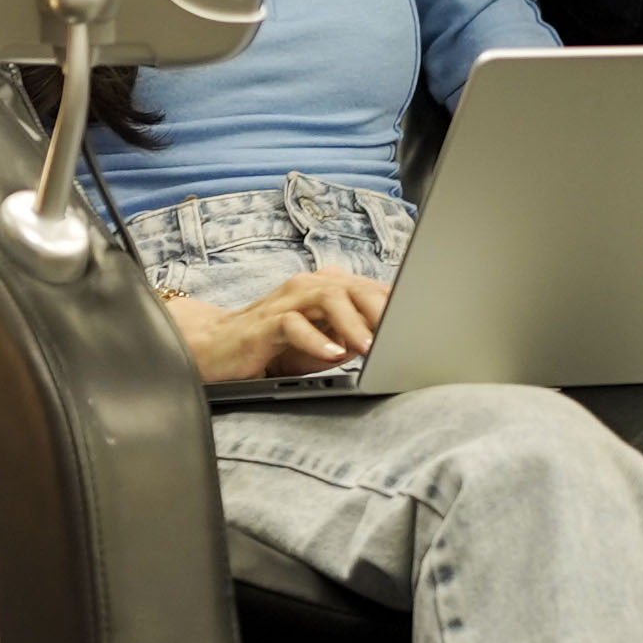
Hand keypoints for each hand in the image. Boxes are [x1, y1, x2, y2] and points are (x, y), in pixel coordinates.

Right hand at [163, 269, 386, 384]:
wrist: (219, 348)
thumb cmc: (276, 346)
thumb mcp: (325, 342)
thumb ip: (355, 338)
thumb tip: (393, 345)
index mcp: (327, 288)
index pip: (369, 289)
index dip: (397, 304)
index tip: (422, 321)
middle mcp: (308, 286)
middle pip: (352, 287)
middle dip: (380, 309)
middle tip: (403, 333)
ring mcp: (286, 301)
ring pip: (326, 299)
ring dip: (352, 323)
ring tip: (369, 347)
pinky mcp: (264, 323)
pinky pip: (293, 325)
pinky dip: (315, 340)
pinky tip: (333, 355)